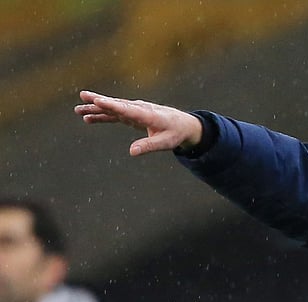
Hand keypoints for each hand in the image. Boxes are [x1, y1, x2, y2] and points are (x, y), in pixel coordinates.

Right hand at [74, 90, 202, 156]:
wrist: (183, 125)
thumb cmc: (175, 134)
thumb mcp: (165, 143)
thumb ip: (149, 146)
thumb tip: (132, 152)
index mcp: (148, 115)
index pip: (128, 109)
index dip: (112, 105)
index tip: (98, 100)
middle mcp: (139, 109)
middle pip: (117, 105)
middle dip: (100, 101)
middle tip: (83, 96)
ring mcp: (134, 111)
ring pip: (113, 108)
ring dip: (96, 108)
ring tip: (77, 109)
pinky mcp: (132, 115)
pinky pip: (114, 114)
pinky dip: (102, 115)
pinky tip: (87, 118)